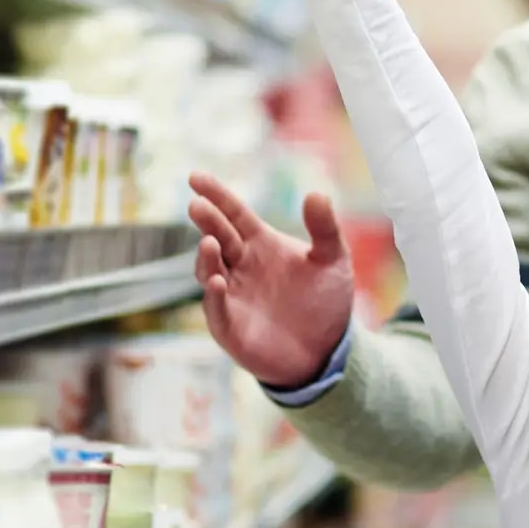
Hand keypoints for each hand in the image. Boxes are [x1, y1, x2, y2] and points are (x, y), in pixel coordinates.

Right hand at [188, 171, 355, 390]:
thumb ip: (324, 228)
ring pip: (210, 271)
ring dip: (206, 258)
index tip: (195, 177)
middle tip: (197, 205)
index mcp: (259, 243)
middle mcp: (240, 265)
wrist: (326, 350)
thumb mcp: (333, 260)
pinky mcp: (230, 327)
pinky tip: (218, 282)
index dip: (216, 195)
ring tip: (210, 242)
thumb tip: (316, 193)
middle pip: (218, 237)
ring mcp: (232, 295)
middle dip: (207, 221)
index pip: (233, 214)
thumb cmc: (324, 300)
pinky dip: (214, 296)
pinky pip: (217, 309)